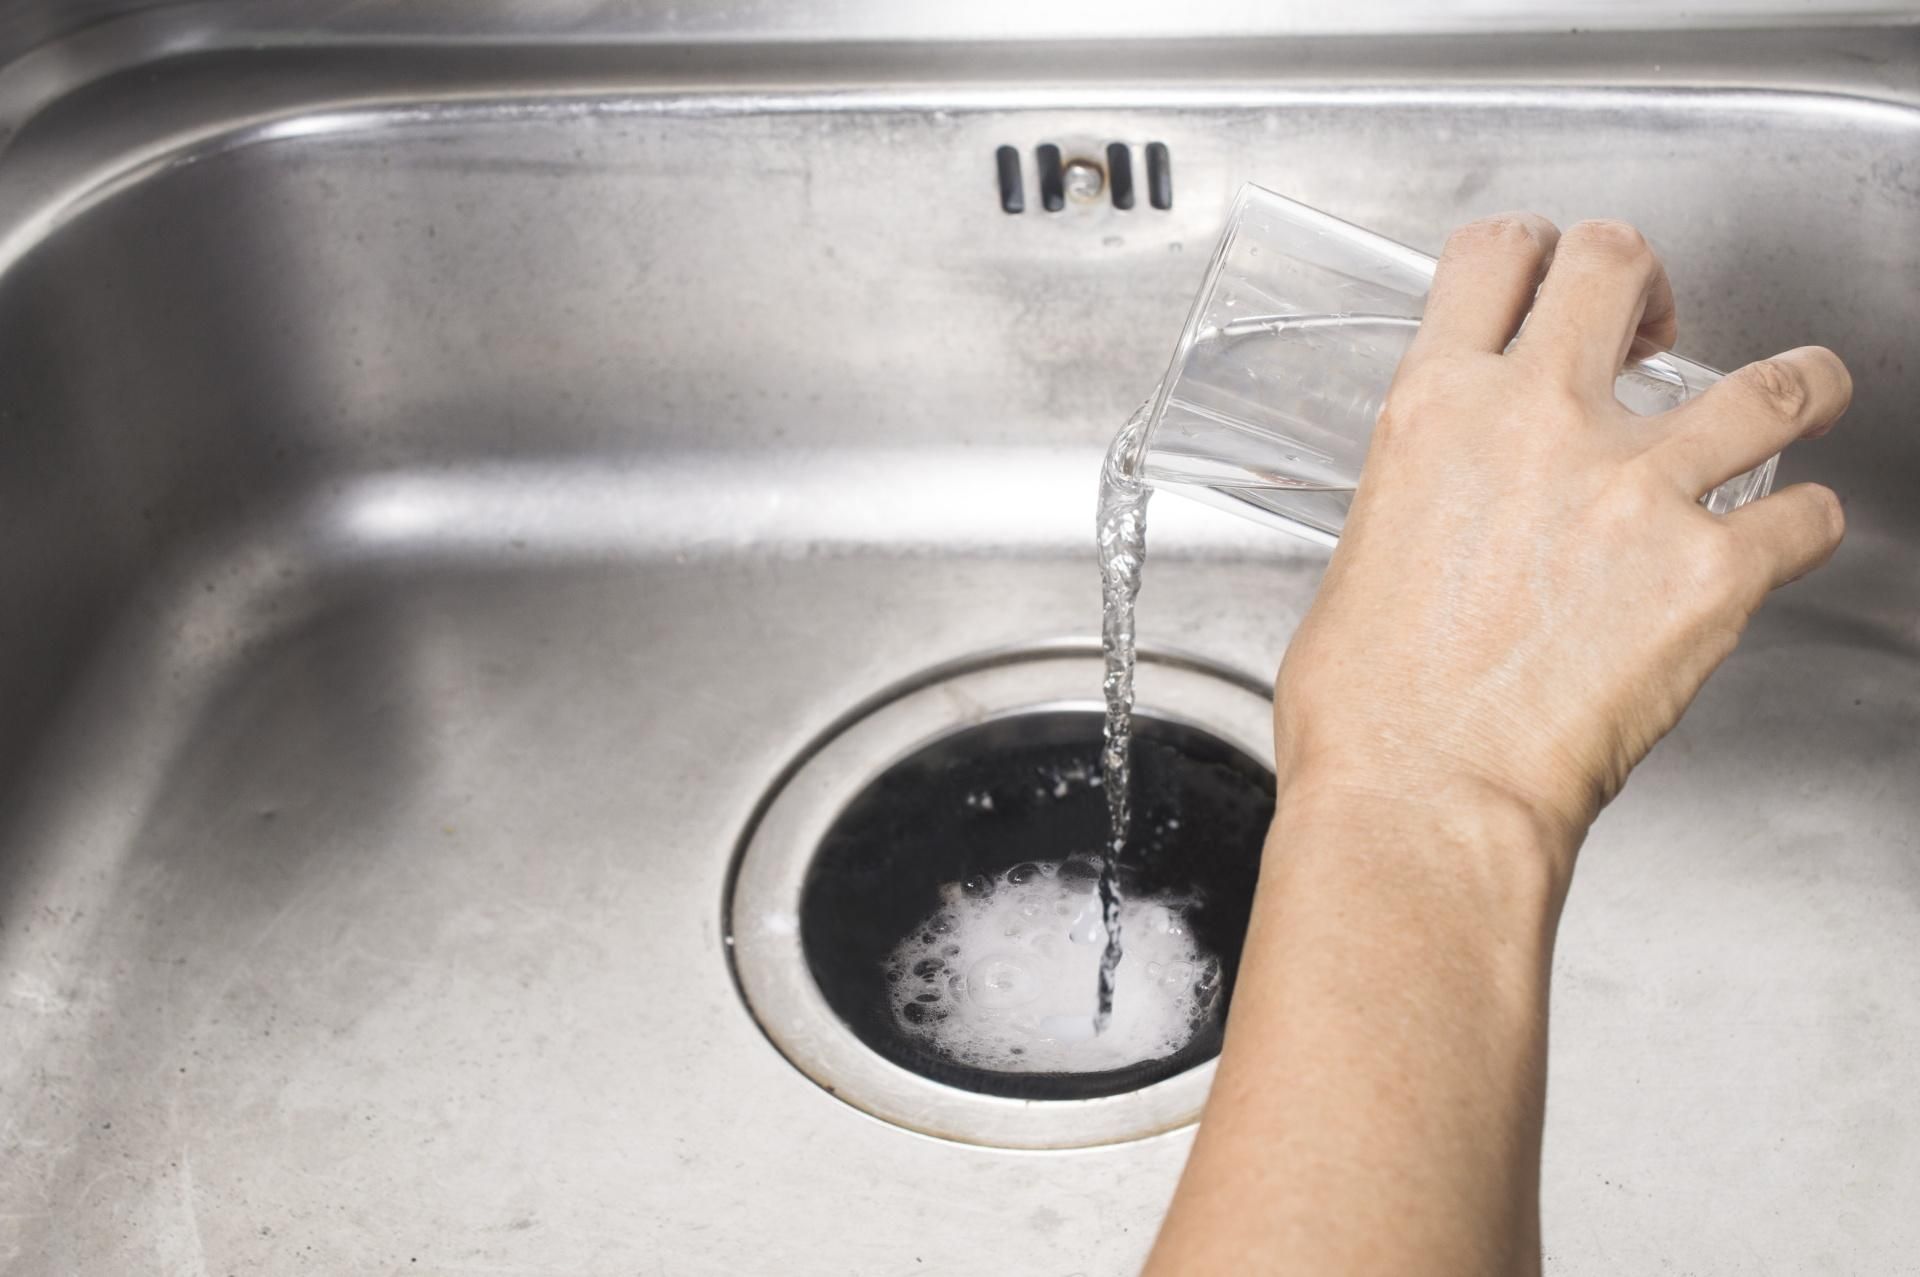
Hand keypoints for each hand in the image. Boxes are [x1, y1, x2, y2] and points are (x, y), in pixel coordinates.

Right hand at [1274, 214, 1850, 851]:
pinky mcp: (1713, 570)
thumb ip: (1420, 497)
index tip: (1556, 277)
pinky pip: (1807, 515)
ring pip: (1775, 377)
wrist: (1423, 799)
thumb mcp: (1359, 560)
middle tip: (1658, 328)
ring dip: (1798, 382)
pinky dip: (1804, 525)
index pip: (1496, 254)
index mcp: (1436, 412)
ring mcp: (1636, 487)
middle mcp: (1538, 421)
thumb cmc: (1370, 713)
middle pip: (1620, 263)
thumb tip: (1450, 509)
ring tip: (1802, 394)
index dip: (1538, 249)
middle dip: (1650, 285)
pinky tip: (1781, 542)